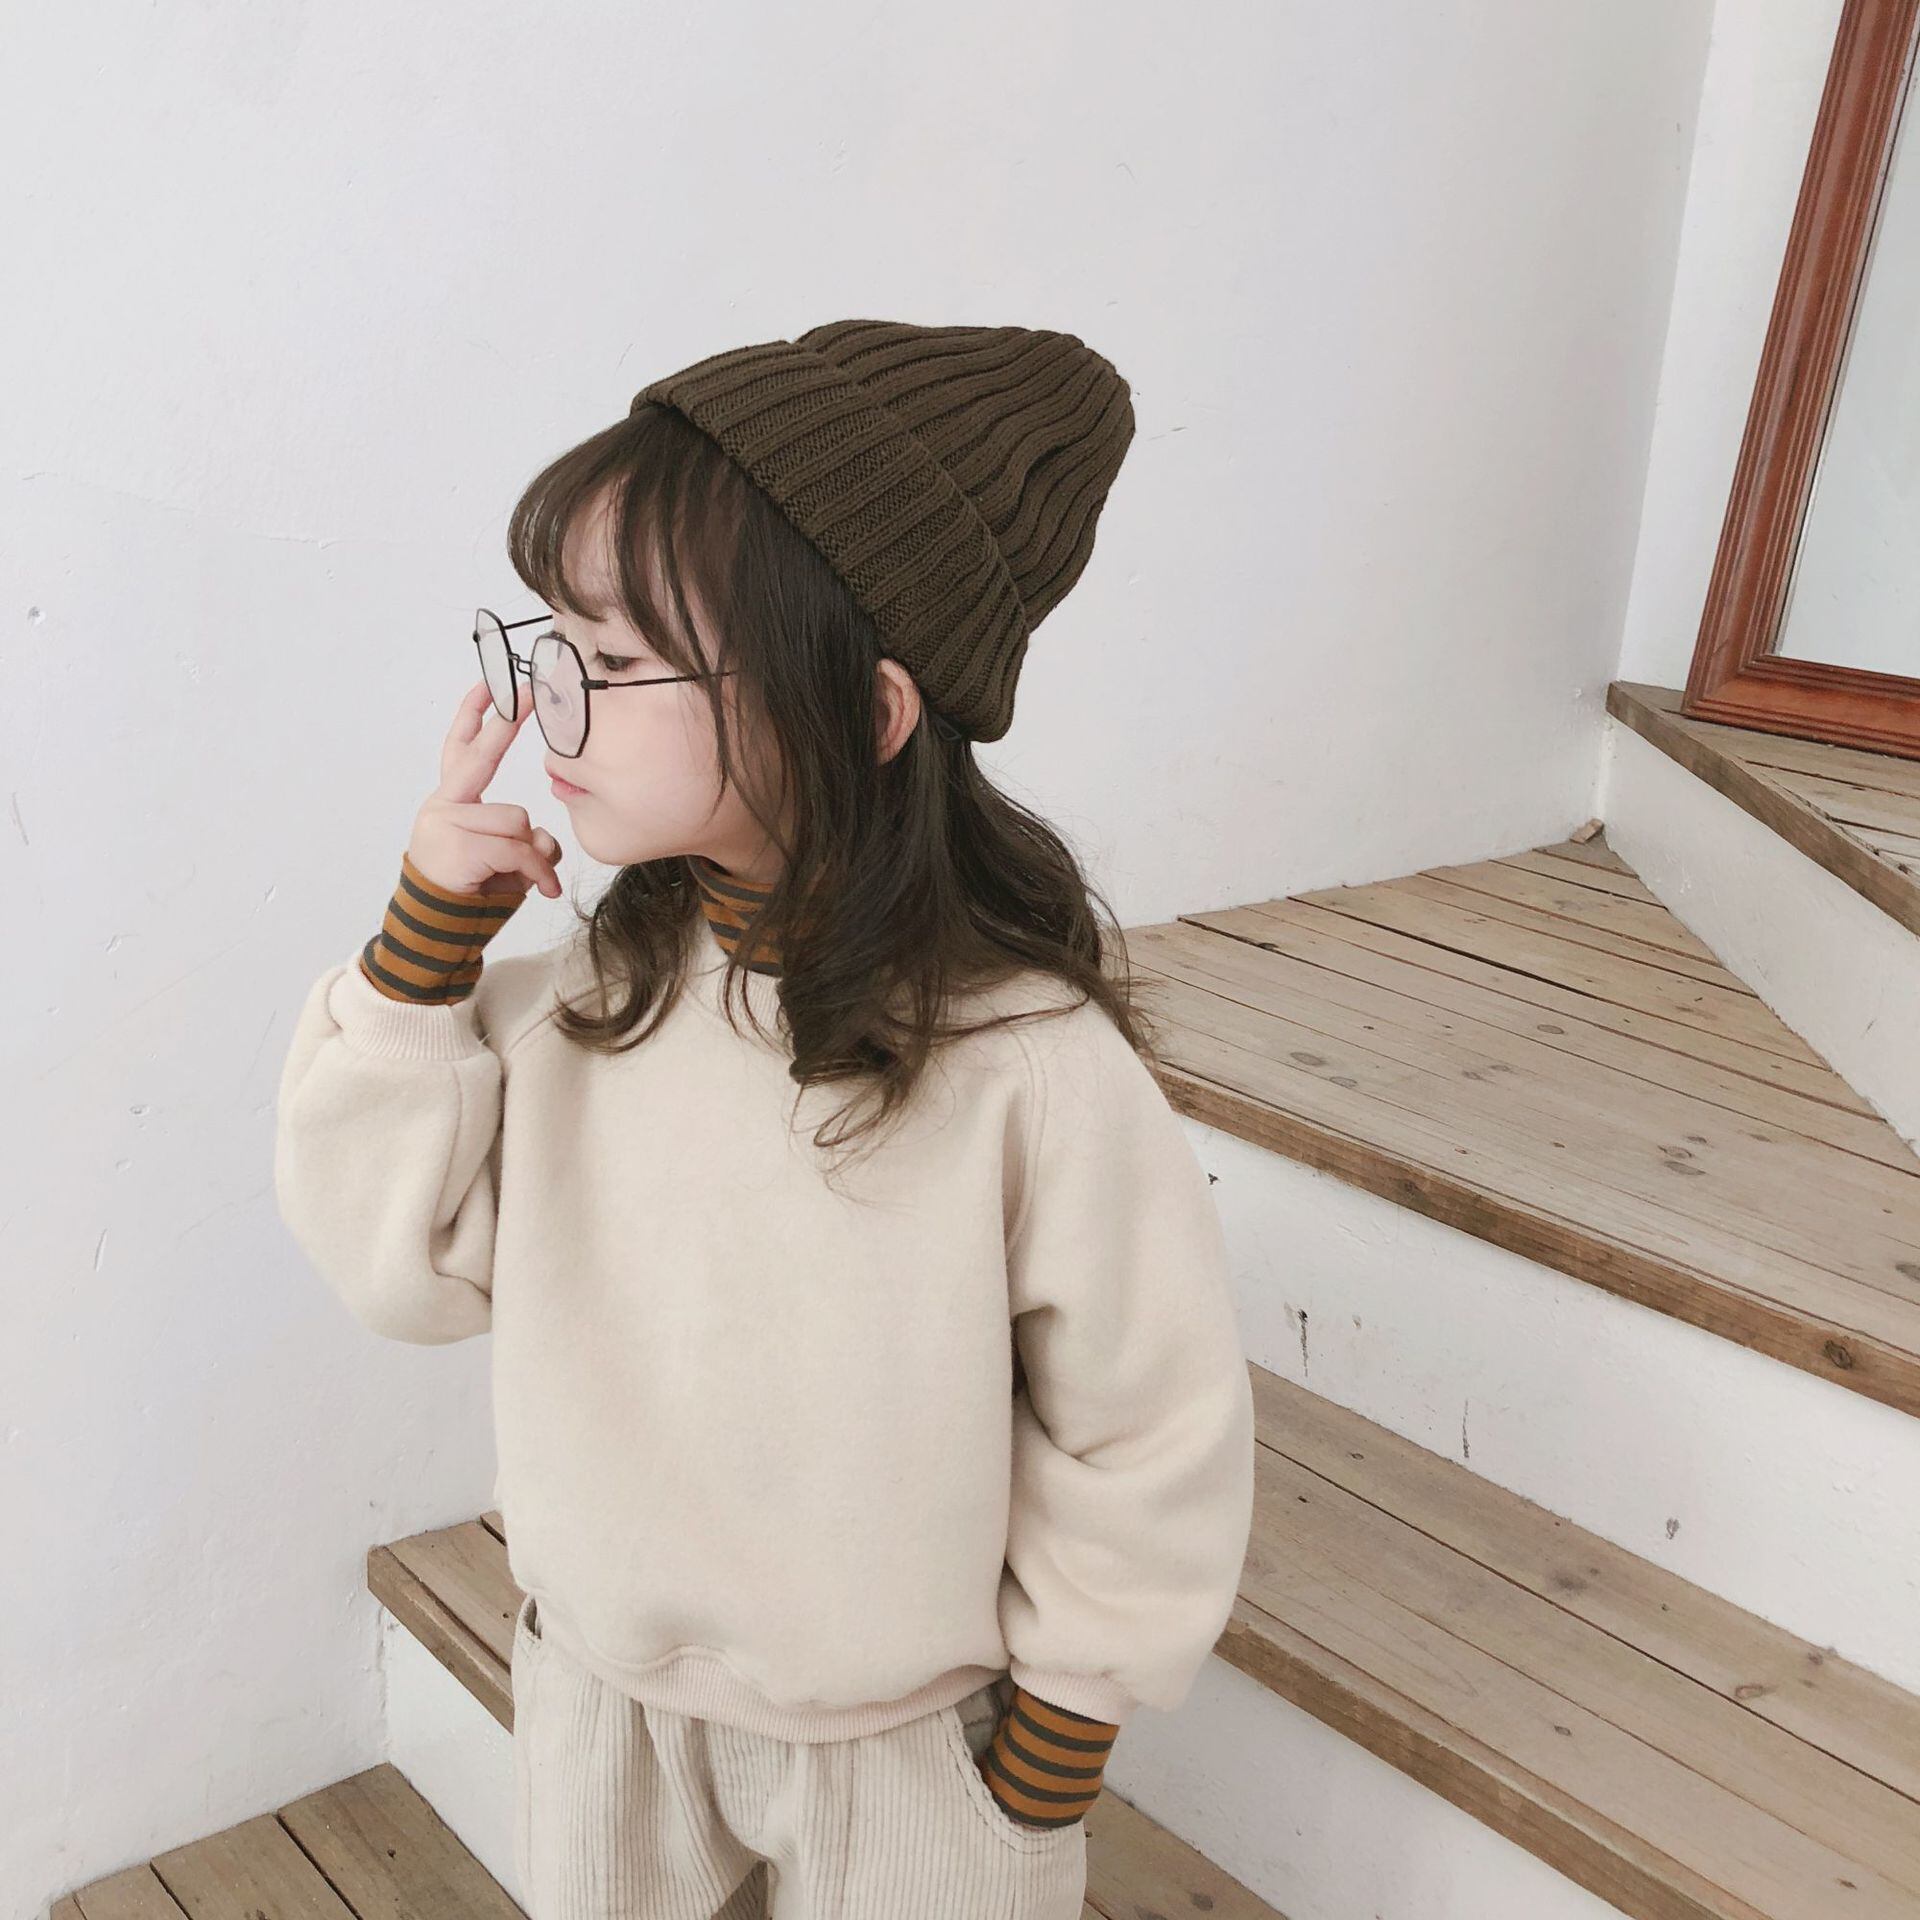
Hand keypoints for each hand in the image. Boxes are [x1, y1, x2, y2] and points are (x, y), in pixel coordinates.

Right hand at [406, 680, 564, 900]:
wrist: (436, 933)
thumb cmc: (472, 893)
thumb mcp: (505, 860)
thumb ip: (525, 839)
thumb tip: (542, 838)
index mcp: (451, 801)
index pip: (461, 748)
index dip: (476, 715)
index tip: (493, 685)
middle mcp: (443, 805)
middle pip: (480, 756)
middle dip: (507, 723)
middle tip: (529, 693)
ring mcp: (446, 823)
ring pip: (518, 820)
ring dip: (532, 853)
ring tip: (524, 877)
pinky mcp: (458, 846)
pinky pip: (518, 849)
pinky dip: (537, 871)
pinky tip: (541, 889)